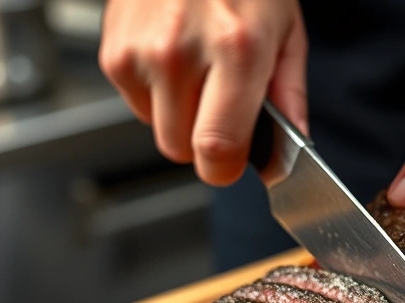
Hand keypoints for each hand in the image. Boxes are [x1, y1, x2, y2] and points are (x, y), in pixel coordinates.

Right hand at [99, 0, 306, 185]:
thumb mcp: (286, 31)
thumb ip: (289, 97)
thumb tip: (289, 150)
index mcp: (237, 51)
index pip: (218, 150)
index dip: (226, 168)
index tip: (233, 162)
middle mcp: (183, 53)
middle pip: (182, 150)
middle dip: (204, 142)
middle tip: (221, 106)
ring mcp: (142, 52)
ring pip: (157, 130)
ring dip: (179, 116)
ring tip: (197, 71)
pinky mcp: (114, 52)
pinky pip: (136, 104)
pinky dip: (155, 93)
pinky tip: (172, 57)